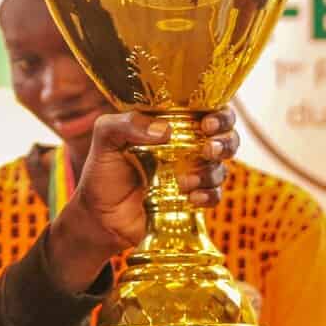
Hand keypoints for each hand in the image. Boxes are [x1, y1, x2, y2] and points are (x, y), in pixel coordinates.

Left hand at [46, 109, 237, 291]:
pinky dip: (209, 195)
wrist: (99, 217)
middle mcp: (187, 146)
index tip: (207, 123)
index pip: (206, 108)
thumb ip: (126, 123)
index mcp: (171, 123)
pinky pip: (215, 195)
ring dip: (210, 172)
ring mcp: (192, 173)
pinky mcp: (192, 200)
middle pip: (227, 135)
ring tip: (184, 181)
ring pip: (222, 166)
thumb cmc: (103, 172)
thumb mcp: (105, 138)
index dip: (218, 113)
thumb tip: (164, 130)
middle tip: (209, 148)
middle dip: (226, 140)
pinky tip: (191, 198)